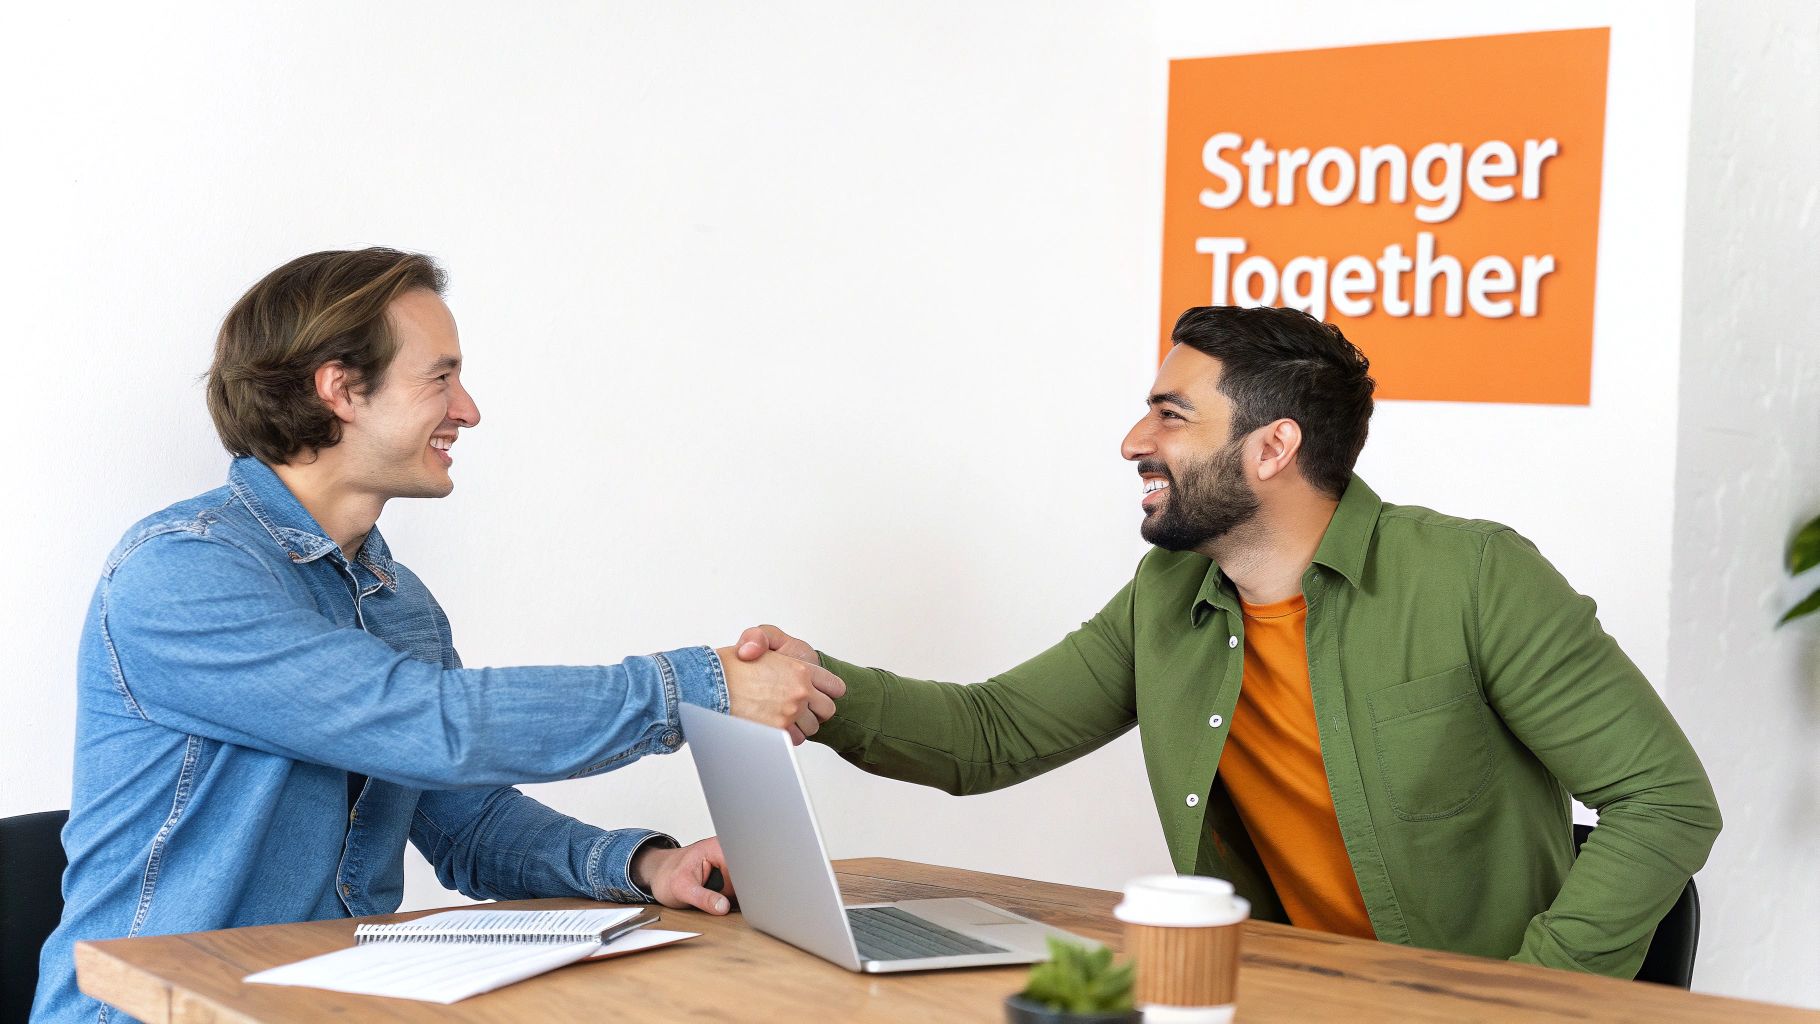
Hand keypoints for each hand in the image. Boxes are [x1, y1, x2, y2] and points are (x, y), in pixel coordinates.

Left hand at [630, 836, 735, 914]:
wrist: (662, 875)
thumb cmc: (668, 876)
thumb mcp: (682, 888)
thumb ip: (703, 898)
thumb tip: (723, 906)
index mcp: (718, 848)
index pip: (740, 869)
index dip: (739, 887)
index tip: (730, 899)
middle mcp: (727, 853)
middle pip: (745, 878)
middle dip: (734, 894)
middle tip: (718, 900)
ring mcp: (730, 864)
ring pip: (743, 886)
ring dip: (732, 898)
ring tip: (713, 896)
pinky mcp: (729, 875)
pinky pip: (738, 890)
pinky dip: (730, 899)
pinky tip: (718, 898)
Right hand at [732, 624, 829, 738]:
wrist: (707, 686)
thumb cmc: (730, 665)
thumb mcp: (758, 637)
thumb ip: (777, 640)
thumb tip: (785, 655)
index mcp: (801, 669)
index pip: (834, 687)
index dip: (827, 690)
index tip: (818, 692)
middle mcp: (800, 692)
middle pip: (827, 710)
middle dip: (817, 710)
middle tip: (801, 705)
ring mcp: (790, 713)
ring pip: (812, 727)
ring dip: (801, 724)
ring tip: (784, 714)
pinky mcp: (778, 730)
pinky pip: (796, 739)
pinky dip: (789, 736)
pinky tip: (777, 725)